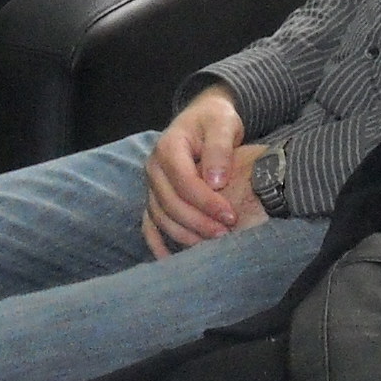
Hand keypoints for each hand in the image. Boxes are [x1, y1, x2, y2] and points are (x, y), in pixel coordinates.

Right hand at [141, 91, 263, 255]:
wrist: (205, 118)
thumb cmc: (216, 121)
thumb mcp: (223, 124)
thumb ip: (219, 149)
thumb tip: (215, 181)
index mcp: (169, 147)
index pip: (183, 181)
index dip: (206, 202)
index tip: (230, 216)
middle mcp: (154, 167)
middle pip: (170, 203)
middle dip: (198, 222)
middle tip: (225, 234)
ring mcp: (152, 185)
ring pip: (160, 216)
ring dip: (184, 235)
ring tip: (212, 246)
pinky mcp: (155, 197)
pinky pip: (149, 224)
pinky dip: (157, 243)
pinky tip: (170, 261)